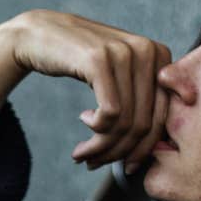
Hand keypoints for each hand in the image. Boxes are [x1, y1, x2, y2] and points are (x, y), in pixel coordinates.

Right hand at [0, 9, 173, 173]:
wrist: (39, 35)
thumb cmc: (80, 62)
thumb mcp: (118, 76)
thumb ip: (142, 99)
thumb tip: (162, 148)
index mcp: (159, 54)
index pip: (162, 116)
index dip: (143, 149)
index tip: (124, 166)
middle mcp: (147, 50)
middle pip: (144, 124)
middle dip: (119, 153)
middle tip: (95, 163)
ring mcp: (124, 52)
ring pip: (125, 123)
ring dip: (101, 147)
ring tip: (82, 153)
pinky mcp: (100, 60)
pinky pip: (110, 114)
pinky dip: (95, 130)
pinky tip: (82, 120)